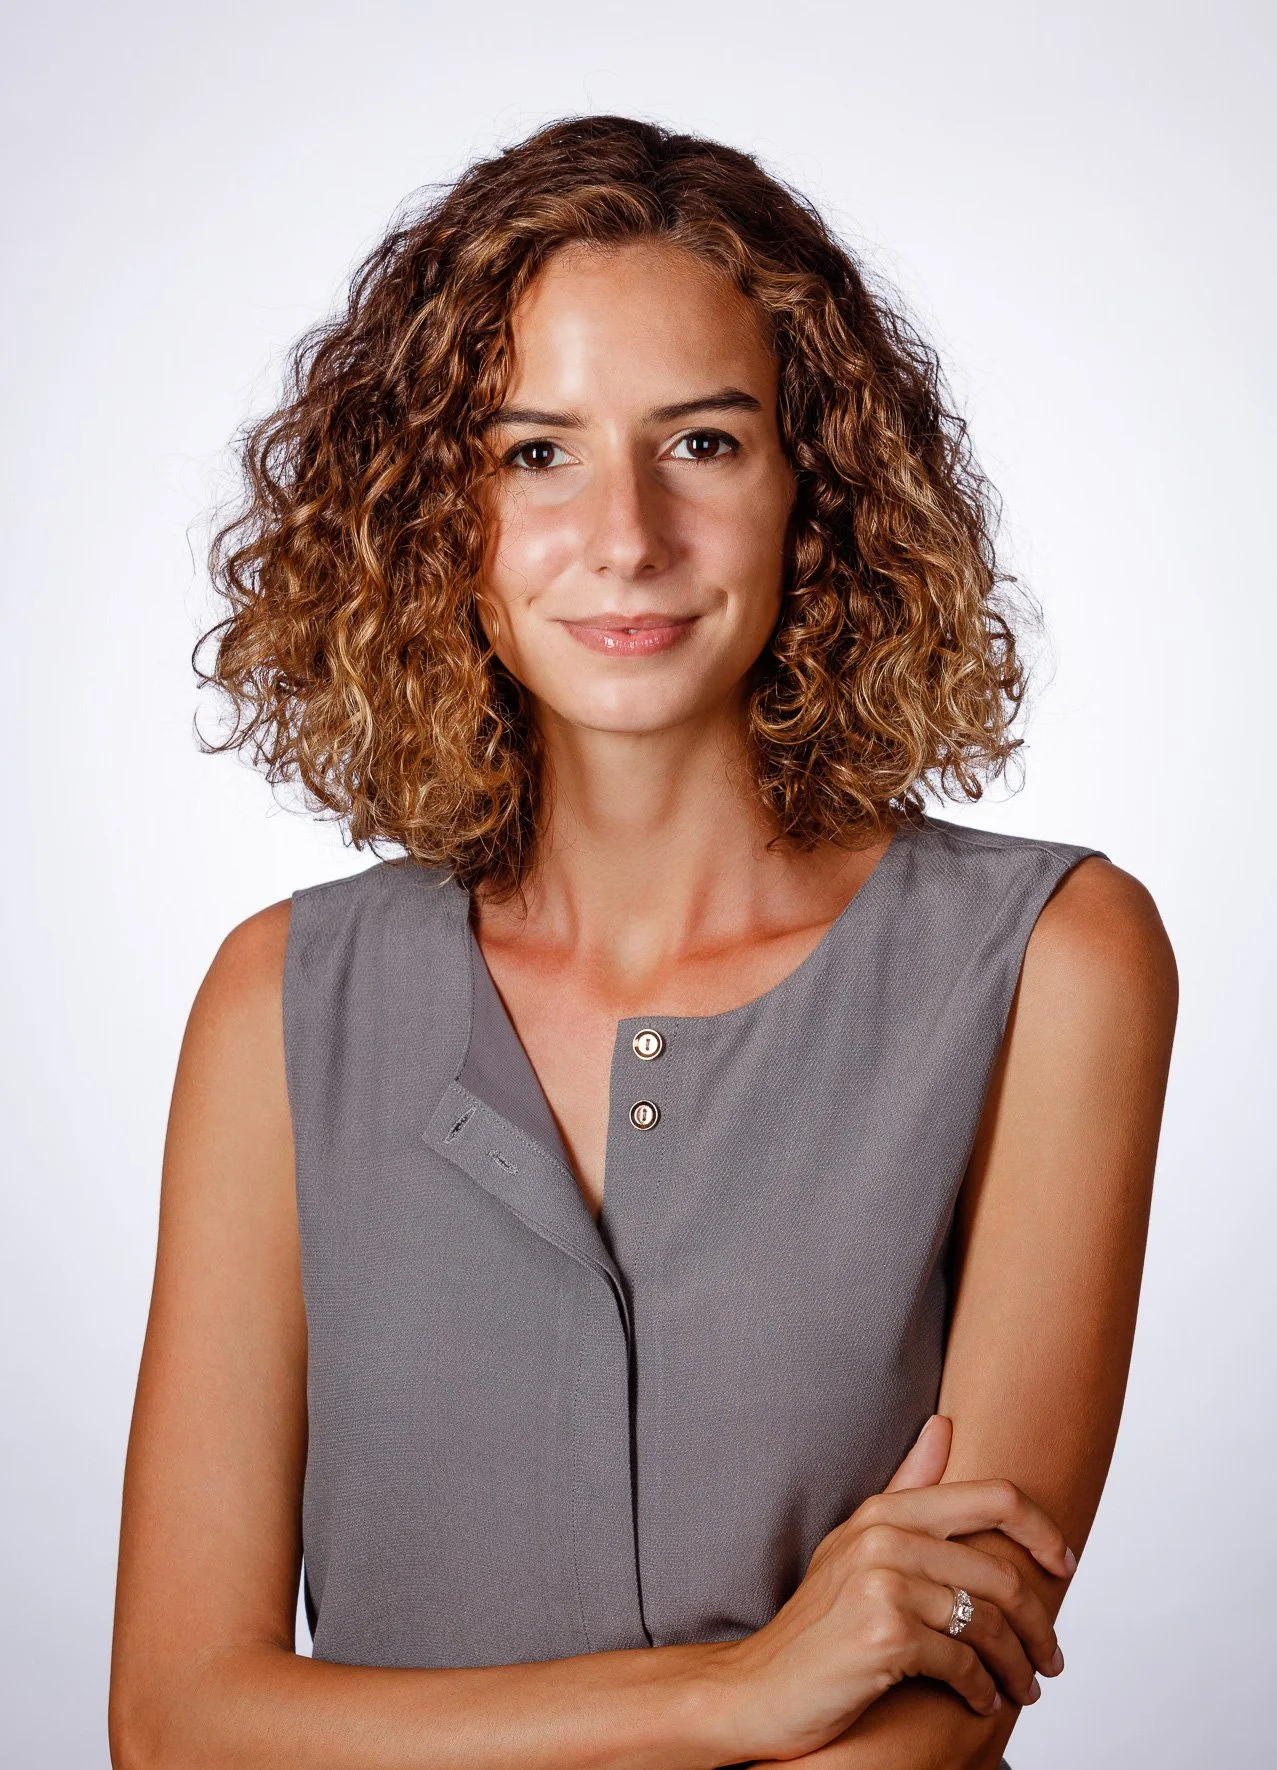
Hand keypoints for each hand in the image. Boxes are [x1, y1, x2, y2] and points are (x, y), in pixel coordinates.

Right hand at [710, 1416, 1074, 1765]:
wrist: (762, 1687)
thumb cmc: (819, 1621)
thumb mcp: (857, 1544)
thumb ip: (906, 1488)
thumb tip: (943, 1425)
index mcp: (885, 1511)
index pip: (994, 1497)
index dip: (1042, 1529)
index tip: (1063, 1565)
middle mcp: (885, 1536)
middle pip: (1002, 1573)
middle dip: (1039, 1624)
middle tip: (1052, 1659)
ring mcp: (883, 1581)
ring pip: (989, 1623)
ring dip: (1018, 1665)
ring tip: (1024, 1687)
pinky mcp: (885, 1632)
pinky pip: (963, 1662)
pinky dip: (981, 1689)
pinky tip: (981, 1701)